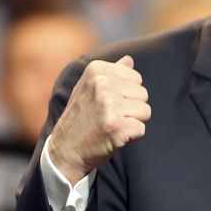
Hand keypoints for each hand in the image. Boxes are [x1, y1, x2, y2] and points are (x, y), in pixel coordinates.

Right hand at [48, 56, 150, 183]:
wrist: (65, 150)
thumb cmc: (81, 117)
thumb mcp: (89, 88)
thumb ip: (110, 72)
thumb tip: (129, 59)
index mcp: (96, 70)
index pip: (136, 78)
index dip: (127, 94)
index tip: (106, 103)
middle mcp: (102, 84)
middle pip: (143, 94)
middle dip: (132, 108)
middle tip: (109, 117)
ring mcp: (109, 106)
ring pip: (145, 111)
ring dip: (133, 122)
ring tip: (111, 126)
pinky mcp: (117, 127)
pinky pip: (141, 129)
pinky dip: (131, 137)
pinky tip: (113, 137)